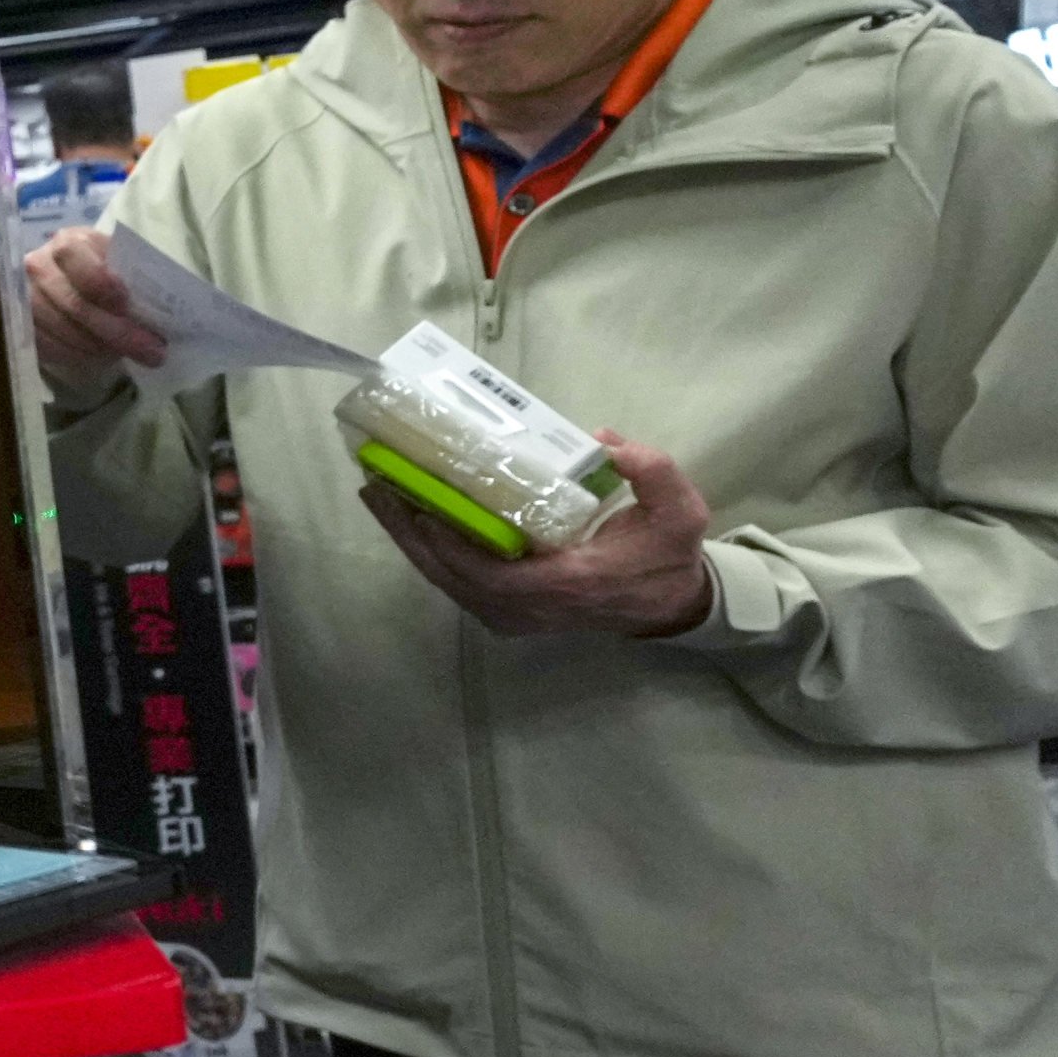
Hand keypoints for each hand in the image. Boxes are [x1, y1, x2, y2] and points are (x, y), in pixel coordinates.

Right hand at [24, 227, 164, 400]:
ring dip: (100, 348)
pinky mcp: (20, 324)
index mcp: (68, 242)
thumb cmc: (100, 267)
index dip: (102, 283)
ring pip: (63, 330)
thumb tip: (160, 306)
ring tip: (130, 356)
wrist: (62, 277)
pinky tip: (101, 358)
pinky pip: (50, 347)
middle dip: (117, 331)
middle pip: (75, 304)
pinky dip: (79, 356)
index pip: (77, 259)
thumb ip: (129, 273)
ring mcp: (24, 297)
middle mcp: (38, 266)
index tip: (127, 304)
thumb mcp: (114, 258)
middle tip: (152, 352)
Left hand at [362, 433, 715, 638]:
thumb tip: (605, 442)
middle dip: (411, 535)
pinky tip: (408, 519)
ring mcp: (516, 614)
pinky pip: (458, 584)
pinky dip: (429, 553)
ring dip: (412, 542)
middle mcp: (532, 608)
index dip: (454, 549)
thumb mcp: (679, 513)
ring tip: (381, 495)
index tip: (425, 512)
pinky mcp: (510, 610)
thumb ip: (654, 474)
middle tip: (378, 486)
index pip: (495, 577)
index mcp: (567, 584)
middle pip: (455, 579)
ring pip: (450, 583)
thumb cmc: (666, 556)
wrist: (669, 605)